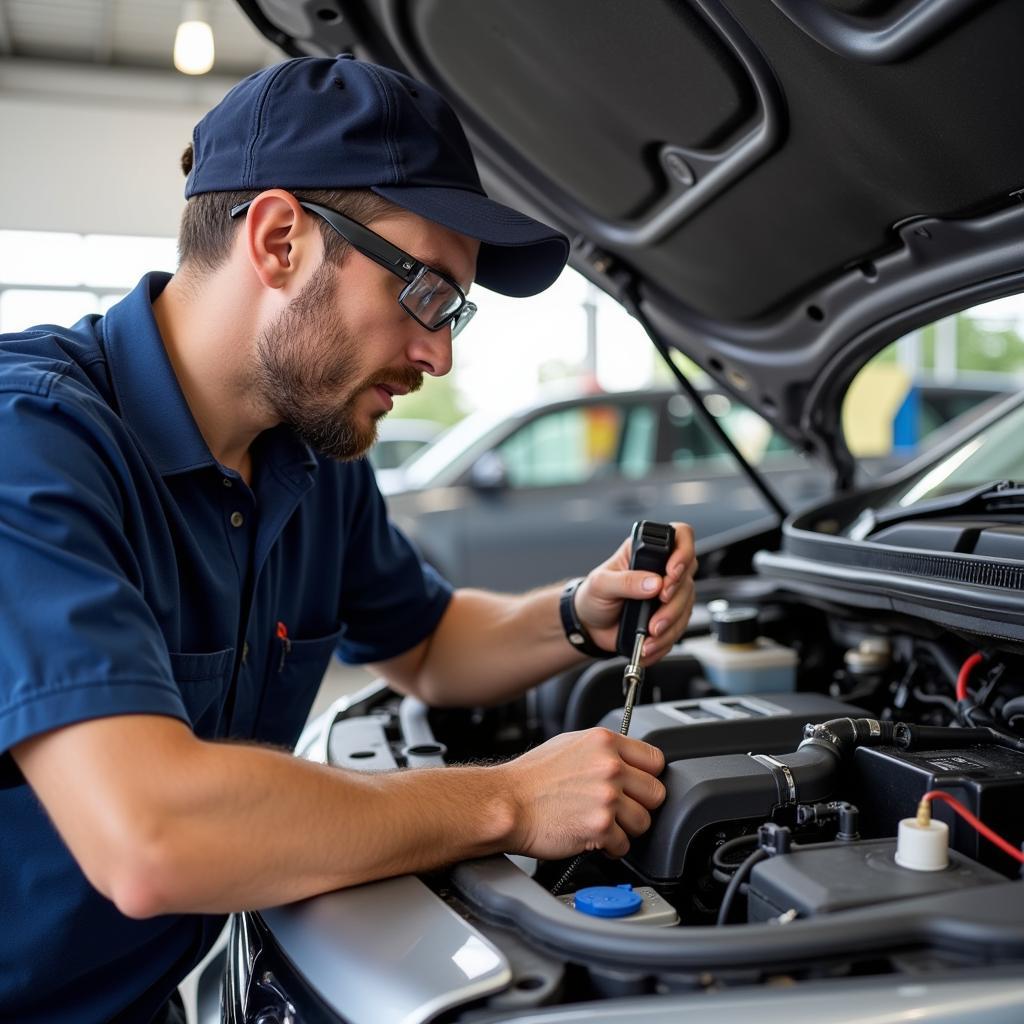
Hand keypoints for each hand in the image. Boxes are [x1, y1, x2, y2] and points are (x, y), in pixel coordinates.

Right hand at [502, 728, 665, 858]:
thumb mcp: (569, 744)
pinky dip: (611, 847)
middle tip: (620, 808)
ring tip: (604, 824)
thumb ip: (603, 751)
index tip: (639, 785)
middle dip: (640, 804)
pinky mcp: (600, 827)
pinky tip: (594, 837)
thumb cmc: (531, 778)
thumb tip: (627, 761)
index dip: (648, 776)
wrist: (506, 803)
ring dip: (626, 828)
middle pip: (656, 793)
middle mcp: (609, 767)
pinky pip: (624, 845)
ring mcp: (607, 797)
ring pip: (644, 822)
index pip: (656, 759)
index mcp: (604, 742)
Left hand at [574, 521, 696, 663]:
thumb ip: (625, 581)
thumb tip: (653, 582)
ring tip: (649, 633)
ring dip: (670, 622)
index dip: (683, 552)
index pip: (679, 536)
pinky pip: (680, 627)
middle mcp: (661, 569)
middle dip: (674, 598)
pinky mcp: (669, 615)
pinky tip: (650, 644)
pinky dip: (667, 639)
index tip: (671, 573)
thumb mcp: (600, 584)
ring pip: (687, 604)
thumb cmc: (593, 596)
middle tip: (657, 607)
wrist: (590, 627)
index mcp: (646, 551)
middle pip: (687, 576)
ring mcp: (669, 593)